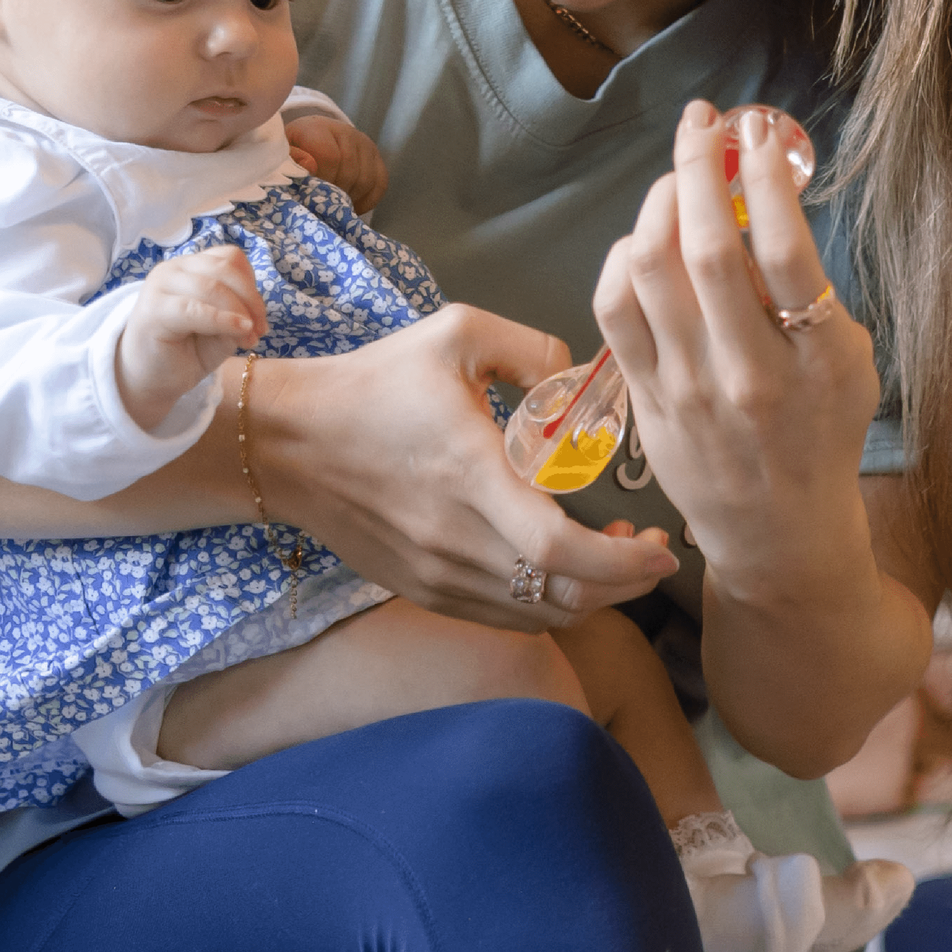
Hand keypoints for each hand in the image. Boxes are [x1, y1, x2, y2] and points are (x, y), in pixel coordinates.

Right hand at [116, 242, 266, 430]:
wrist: (147, 381)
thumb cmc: (184, 354)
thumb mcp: (220, 332)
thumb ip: (236, 314)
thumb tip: (251, 317)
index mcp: (190, 267)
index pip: (230, 258)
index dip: (252, 285)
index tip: (261, 320)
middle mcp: (173, 269)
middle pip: (224, 268)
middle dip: (251, 300)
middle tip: (260, 332)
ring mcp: (160, 285)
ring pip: (212, 285)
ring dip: (239, 312)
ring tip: (248, 340)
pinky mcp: (153, 309)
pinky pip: (194, 308)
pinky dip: (222, 319)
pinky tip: (240, 332)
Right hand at [246, 302, 679, 630]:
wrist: (288, 445)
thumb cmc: (373, 384)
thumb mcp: (455, 334)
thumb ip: (533, 348)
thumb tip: (585, 380)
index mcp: (470, 476)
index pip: (561, 549)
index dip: (625, 560)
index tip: (663, 545)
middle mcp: (456, 540)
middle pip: (565, 597)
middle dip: (626, 584)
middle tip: (653, 550)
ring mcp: (438, 574)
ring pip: (540, 615)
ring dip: (591, 597)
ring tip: (614, 556)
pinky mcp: (425, 590)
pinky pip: (505, 617)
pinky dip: (548, 605)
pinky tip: (560, 570)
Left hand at [282, 98, 388, 215]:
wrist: (309, 139)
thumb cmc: (292, 154)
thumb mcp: (282, 156)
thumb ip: (290, 161)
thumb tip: (310, 166)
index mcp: (317, 129)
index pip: (331, 157)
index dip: (323, 180)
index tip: (312, 193)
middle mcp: (345, 131)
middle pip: (351, 172)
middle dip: (336, 194)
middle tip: (323, 203)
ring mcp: (364, 143)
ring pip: (366, 180)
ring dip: (351, 199)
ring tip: (335, 205)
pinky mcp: (376, 156)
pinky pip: (380, 183)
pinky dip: (367, 200)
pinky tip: (352, 204)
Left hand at [593, 103, 882, 600]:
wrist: (778, 531)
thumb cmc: (821, 433)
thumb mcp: (848, 363)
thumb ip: (808, 291)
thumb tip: (759, 199)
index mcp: (817, 359)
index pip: (783, 248)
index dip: (762, 174)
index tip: (755, 130)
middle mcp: (749, 374)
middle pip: (704, 247)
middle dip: (698, 166)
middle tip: (703, 123)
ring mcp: (688, 389)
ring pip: (648, 270)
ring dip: (657, 203)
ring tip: (678, 176)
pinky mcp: (645, 401)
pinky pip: (614, 310)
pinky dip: (622, 258)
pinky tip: (644, 239)